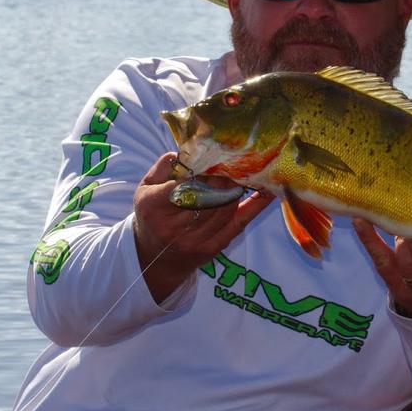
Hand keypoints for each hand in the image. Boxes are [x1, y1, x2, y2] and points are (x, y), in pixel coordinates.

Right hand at [133, 153, 274, 302]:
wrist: (154, 258)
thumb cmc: (152, 214)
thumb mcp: (145, 188)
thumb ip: (163, 167)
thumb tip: (187, 152)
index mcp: (153, 207)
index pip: (179, 186)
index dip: (199, 172)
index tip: (212, 159)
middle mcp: (172, 227)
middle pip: (206, 198)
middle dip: (223, 178)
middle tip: (235, 161)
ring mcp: (193, 240)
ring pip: (224, 210)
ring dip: (237, 189)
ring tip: (246, 171)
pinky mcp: (211, 249)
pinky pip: (238, 225)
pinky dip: (254, 207)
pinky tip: (266, 192)